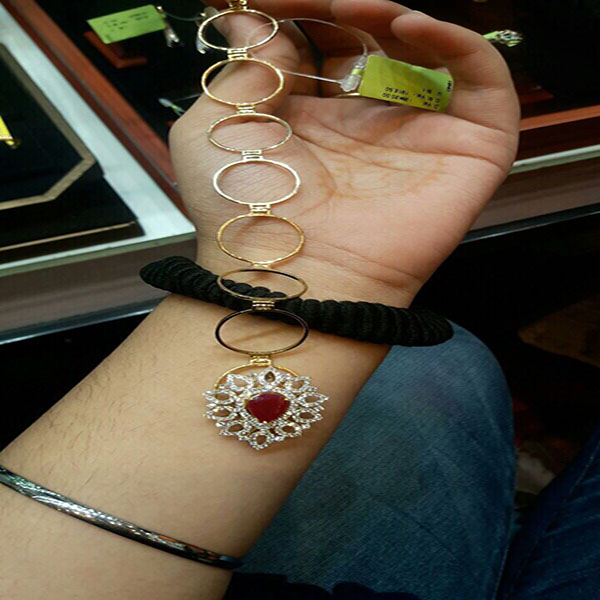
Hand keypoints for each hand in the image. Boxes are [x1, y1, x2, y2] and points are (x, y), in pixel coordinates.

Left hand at [169, 0, 519, 306]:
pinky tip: (410, 29)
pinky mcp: (468, 155)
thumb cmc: (243, 212)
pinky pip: (485, 87)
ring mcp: (419, 140)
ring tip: (353, 7)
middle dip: (349, 9)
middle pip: (379, 44)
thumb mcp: (217, 128)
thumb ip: (242, 67)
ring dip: (399, 18)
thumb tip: (246, 18)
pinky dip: (460, 46)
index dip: (303, 11)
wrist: (290, 275)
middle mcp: (367, 129)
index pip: (324, 47)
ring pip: (431, 56)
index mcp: (314, 124)